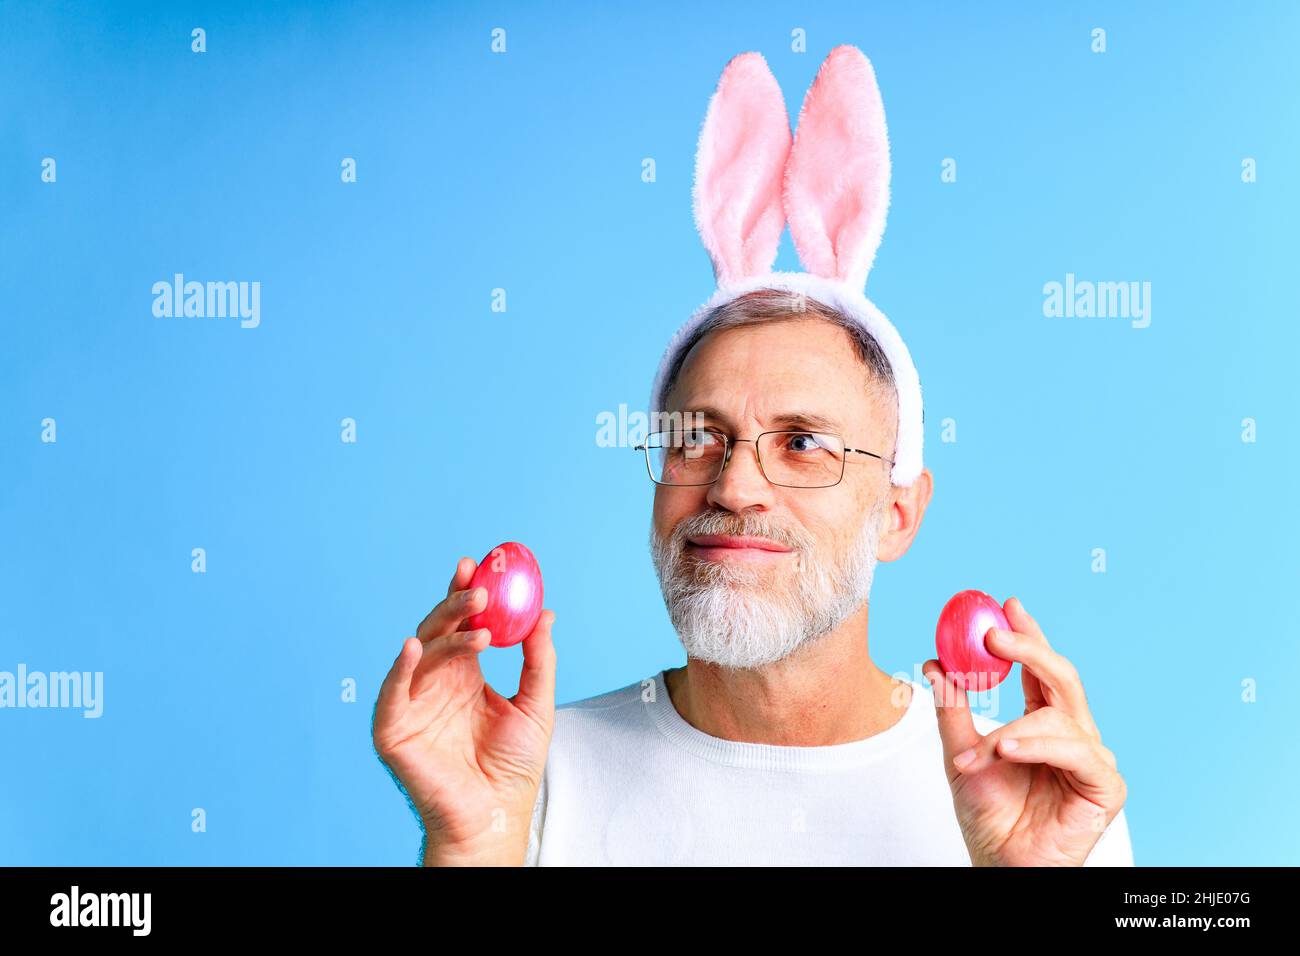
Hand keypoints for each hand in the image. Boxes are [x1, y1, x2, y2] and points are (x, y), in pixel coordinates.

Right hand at [372, 556, 556, 865]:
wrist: (498, 815)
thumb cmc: (513, 767)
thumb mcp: (536, 705)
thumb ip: (538, 660)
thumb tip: (545, 613)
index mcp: (465, 677)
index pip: (462, 626)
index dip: (467, 595)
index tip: (479, 566)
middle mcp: (436, 684)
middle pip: (439, 632)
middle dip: (456, 605)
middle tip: (478, 587)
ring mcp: (413, 704)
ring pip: (421, 654)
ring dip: (446, 635)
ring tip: (480, 628)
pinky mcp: (394, 729)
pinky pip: (392, 693)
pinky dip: (399, 668)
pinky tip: (413, 646)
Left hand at [921, 596, 1126, 866]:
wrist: (1000, 864)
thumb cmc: (989, 818)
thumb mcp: (958, 754)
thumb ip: (951, 708)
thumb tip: (934, 661)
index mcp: (1042, 723)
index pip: (1039, 669)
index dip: (1028, 635)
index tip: (1007, 606)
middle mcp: (1071, 735)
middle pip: (1061, 676)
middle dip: (1029, 649)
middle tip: (993, 637)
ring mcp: (1091, 759)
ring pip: (1061, 715)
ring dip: (1012, 728)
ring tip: (979, 752)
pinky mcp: (1105, 786)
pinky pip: (1077, 751)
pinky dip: (1038, 746)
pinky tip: (1008, 750)